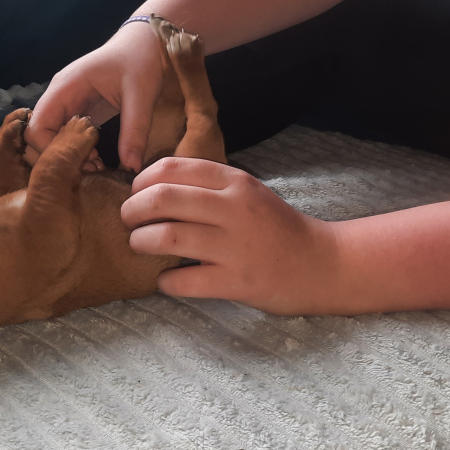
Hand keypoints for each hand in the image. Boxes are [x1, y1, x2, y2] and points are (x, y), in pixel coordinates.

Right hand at [25, 22, 161, 170]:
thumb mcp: (141, 95)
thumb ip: (135, 131)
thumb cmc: (141, 59)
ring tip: (95, 167)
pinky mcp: (79, 111)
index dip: (52, 150)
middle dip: (58, 157)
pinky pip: (65, 136)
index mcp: (66, 87)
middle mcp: (59, 96)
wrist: (147, 42)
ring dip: (67, 157)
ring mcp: (67, 103)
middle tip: (89, 170)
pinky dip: (76, 151)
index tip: (82, 162)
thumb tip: (131, 167)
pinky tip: (97, 159)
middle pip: (37, 136)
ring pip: (50, 138)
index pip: (37, 127)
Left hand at [120, 157, 342, 314]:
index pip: (173, 168)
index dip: (142, 180)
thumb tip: (153, 186)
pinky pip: (185, 281)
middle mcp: (234, 209)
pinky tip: (166, 280)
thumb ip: (209, 186)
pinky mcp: (238, 282)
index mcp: (234, 181)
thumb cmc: (277, 228)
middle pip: (163, 198)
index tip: (136, 194)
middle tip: (128, 221)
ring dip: (141, 241)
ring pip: (168, 237)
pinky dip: (166, 282)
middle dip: (133, 210)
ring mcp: (237, 246)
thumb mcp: (248, 192)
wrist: (321, 264)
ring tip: (139, 245)